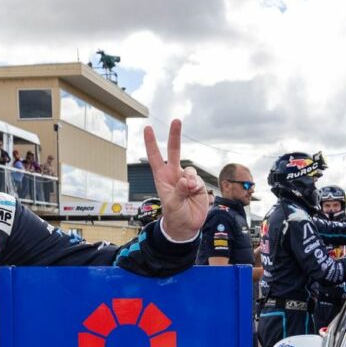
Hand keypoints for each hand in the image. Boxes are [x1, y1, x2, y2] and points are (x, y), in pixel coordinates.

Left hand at [145, 120, 205, 240]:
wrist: (186, 225)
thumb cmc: (174, 215)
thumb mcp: (172, 205)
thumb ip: (178, 192)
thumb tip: (186, 180)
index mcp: (162, 177)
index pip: (155, 157)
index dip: (151, 143)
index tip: (148, 128)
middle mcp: (174, 174)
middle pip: (174, 151)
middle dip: (175, 135)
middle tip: (176, 120)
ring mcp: (186, 178)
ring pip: (190, 170)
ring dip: (190, 179)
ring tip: (189, 192)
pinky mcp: (197, 184)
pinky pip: (197, 179)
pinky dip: (196, 185)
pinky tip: (194, 193)